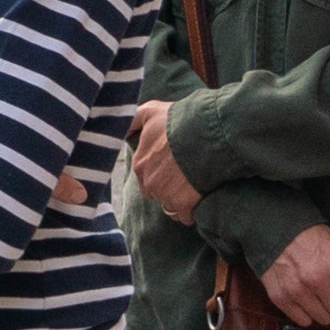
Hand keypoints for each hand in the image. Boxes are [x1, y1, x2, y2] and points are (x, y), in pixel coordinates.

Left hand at [125, 103, 202, 219]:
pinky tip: (200, 198)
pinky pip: (185, 217)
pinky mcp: (184, 205)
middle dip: (168, 188)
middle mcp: (149, 183)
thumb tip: (122, 130)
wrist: (207, 133)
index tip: (172, 168)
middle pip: (158, 193)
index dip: (159, 174)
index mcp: (140, 164)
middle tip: (185, 176)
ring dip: (180, 200)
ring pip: (170, 207)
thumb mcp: (150, 112)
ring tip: (194, 186)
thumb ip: (133, 121)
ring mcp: (166, 196)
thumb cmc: (179, 120)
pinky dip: (192, 211)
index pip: (145, 179)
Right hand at [259, 223, 329, 329]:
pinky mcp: (280, 298)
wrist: (272, 228)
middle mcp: (317, 283)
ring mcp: (296, 292)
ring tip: (319, 296)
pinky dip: (307, 314)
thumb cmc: (309, 234)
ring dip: (326, 311)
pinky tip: (305, 300)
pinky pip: (302, 321)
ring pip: (323, 319)